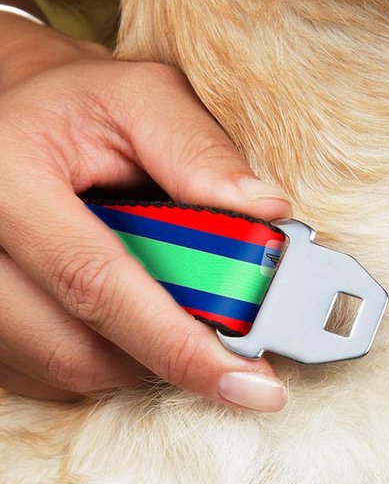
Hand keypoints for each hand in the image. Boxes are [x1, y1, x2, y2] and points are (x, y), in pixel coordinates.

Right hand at [0, 14, 290, 409]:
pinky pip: (52, 376)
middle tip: (231, 350)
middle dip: (170, 357)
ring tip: (173, 309)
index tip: (252, 384)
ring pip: (69, 370)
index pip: (98, 284)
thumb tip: (267, 211)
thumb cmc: (80, 107)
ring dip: (141, 357)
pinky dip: (109, 359)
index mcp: (8, 179)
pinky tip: (130, 316)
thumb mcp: (141, 99)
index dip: (180, 345)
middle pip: (79, 349)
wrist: (13, 118)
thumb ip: (200, 151)